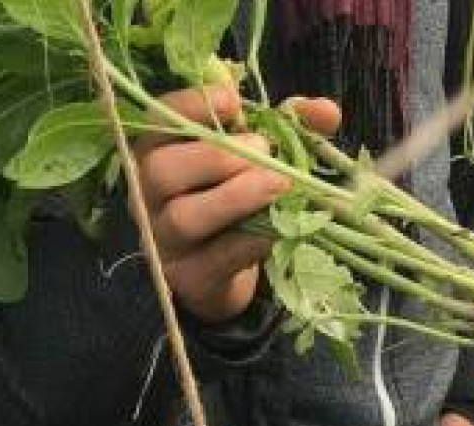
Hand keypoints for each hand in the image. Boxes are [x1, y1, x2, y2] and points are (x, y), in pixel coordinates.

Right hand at [135, 87, 340, 322]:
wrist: (227, 267)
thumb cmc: (235, 194)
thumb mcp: (258, 152)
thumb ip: (288, 126)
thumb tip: (326, 112)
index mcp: (159, 150)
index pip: (158, 119)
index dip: (191, 105)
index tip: (233, 101)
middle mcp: (147, 194)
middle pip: (162, 170)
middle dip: (218, 157)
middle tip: (265, 152)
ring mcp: (162, 238)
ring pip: (184, 216)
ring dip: (236, 198)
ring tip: (278, 185)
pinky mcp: (185, 276)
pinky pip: (214, 257)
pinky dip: (250, 240)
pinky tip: (275, 228)